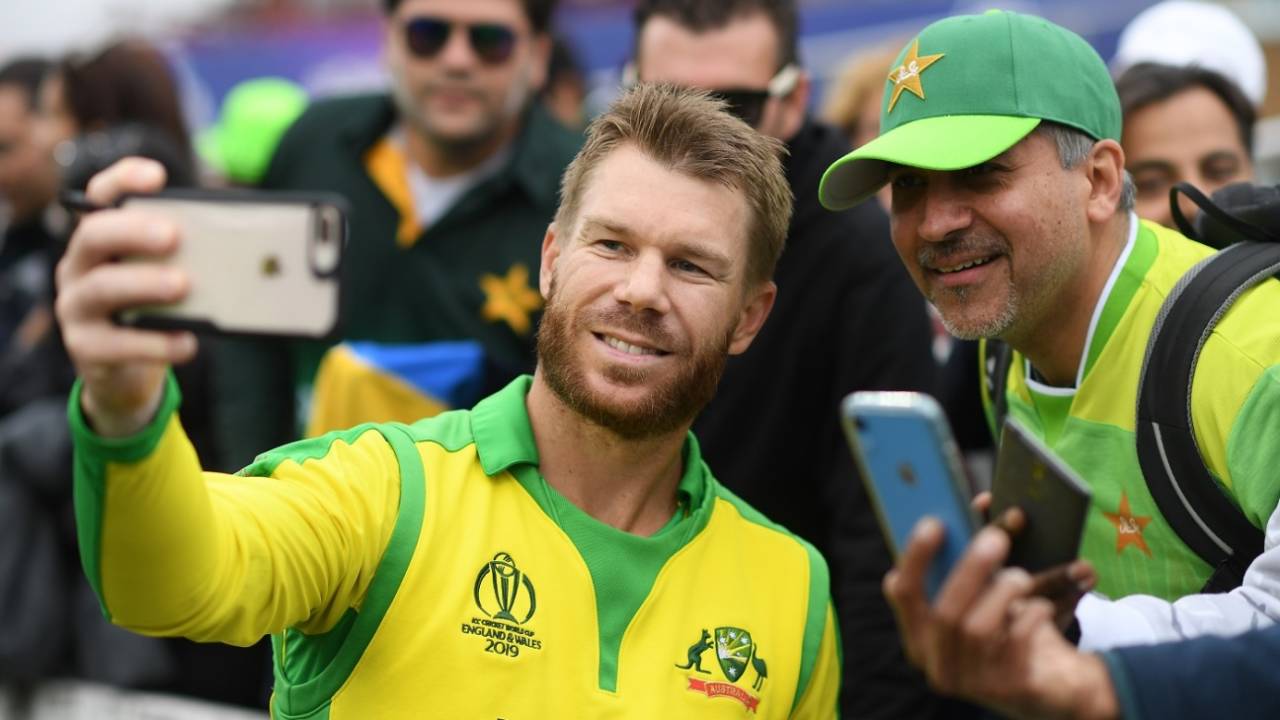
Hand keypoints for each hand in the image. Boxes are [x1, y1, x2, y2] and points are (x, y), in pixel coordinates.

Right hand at [55, 158, 194, 436]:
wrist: (129, 373)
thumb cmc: (156, 312)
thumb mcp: (170, 277)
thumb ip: (193, 257)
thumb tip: (252, 247)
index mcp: (102, 240)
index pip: (101, 198)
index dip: (122, 180)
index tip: (157, 176)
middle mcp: (80, 266)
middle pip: (94, 236)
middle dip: (134, 231)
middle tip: (173, 235)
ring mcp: (77, 307)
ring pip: (102, 288)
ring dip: (144, 283)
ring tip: (182, 285)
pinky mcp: (87, 349)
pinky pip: (117, 345)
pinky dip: (156, 344)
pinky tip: (187, 343)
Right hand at [883, 520, 1117, 719]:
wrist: (1052, 682)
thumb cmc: (1010, 627)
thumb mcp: (988, 592)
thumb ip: (978, 551)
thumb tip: (985, 501)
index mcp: (920, 631)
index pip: (904, 591)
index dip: (915, 557)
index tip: (935, 522)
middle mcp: (937, 661)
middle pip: (943, 612)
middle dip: (970, 570)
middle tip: (997, 537)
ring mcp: (971, 681)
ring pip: (976, 629)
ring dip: (1002, 593)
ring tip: (1021, 576)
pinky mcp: (1007, 690)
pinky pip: (1014, 645)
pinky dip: (1029, 618)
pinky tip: (1040, 607)